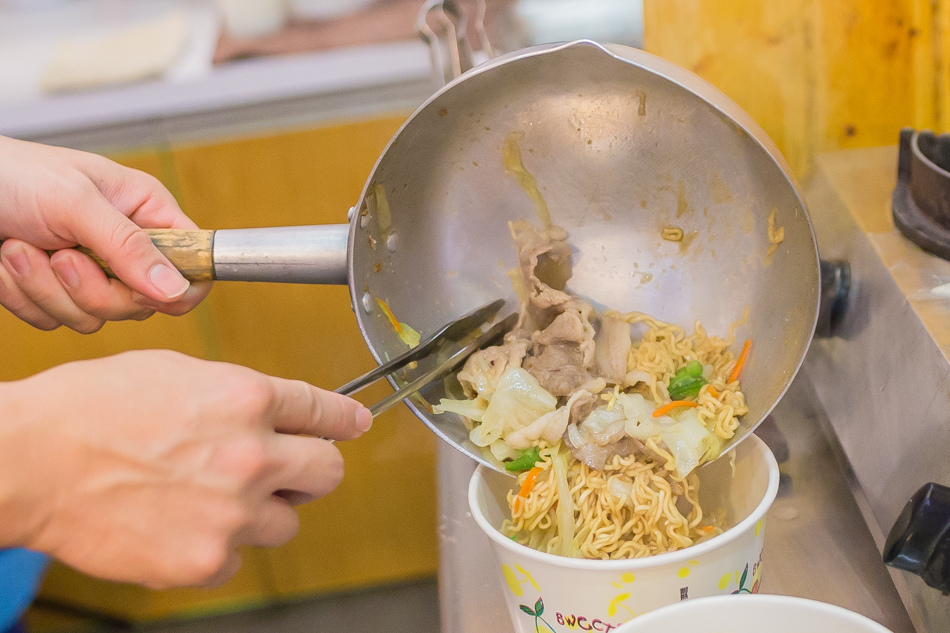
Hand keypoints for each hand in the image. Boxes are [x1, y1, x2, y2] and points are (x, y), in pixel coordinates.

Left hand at [0, 136, 210, 332]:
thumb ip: (129, 247)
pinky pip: (55, 321)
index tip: (141, 287)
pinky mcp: (56, 294)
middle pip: (142, 303)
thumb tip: (177, 288)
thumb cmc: (11, 174)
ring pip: (95, 317)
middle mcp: (125, 247)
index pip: (194, 263)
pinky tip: (7, 262)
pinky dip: (23, 296)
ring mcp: (91, 274)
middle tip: (62, 256)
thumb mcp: (75, 202)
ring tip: (19, 248)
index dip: (176, 286)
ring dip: (45, 288)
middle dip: (91, 288)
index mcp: (145, 214)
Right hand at [0, 350, 372, 588]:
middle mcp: (252, 455)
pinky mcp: (206, 560)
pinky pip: (237, 558)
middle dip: (312, 469)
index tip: (355, 425)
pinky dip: (217, 546)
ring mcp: (233, 513)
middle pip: (328, 472)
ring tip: (208, 497)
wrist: (32, 462)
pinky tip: (178, 524)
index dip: (344, 418)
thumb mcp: (176, 373)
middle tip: (287, 470)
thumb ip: (237, 394)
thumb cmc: (91, 410)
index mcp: (247, 398)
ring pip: (287, 522)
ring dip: (261, 511)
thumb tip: (274, 411)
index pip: (324, 411)